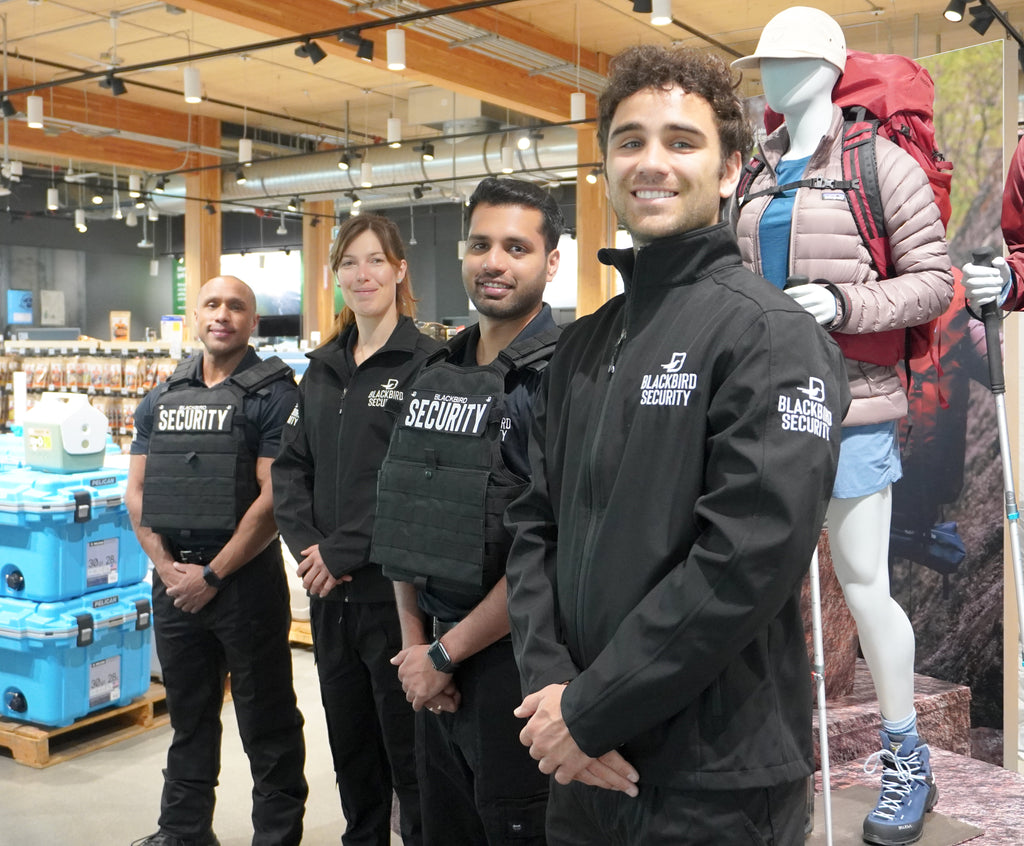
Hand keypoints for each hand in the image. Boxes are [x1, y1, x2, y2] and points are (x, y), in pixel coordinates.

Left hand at [164, 562, 216, 613]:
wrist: (212, 577)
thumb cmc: (201, 572)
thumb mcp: (190, 567)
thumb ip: (180, 567)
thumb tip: (174, 564)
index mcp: (180, 588)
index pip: (169, 593)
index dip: (170, 591)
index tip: (174, 589)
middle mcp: (185, 596)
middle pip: (176, 603)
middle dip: (178, 600)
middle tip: (181, 597)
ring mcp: (192, 601)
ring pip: (184, 608)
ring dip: (185, 605)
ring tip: (187, 602)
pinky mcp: (200, 603)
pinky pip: (194, 610)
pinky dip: (193, 608)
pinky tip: (195, 604)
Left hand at [297, 544, 348, 597]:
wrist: (345, 548)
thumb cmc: (333, 547)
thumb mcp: (320, 546)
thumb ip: (310, 550)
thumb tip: (302, 553)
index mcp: (314, 557)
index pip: (302, 566)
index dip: (299, 572)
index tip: (299, 575)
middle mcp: (318, 564)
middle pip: (307, 578)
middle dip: (306, 585)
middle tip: (306, 586)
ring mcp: (326, 570)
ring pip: (316, 584)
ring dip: (313, 589)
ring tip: (313, 591)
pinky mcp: (333, 575)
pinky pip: (327, 586)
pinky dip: (324, 592)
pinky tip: (322, 594)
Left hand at [390, 644, 459, 711]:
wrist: (441, 658)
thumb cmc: (428, 653)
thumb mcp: (412, 650)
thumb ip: (401, 656)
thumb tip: (392, 661)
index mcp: (402, 670)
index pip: (403, 679)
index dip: (410, 679)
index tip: (416, 678)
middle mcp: (406, 680)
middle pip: (406, 688)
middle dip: (412, 687)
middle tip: (421, 685)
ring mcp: (413, 688)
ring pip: (410, 697)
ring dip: (414, 696)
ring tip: (422, 694)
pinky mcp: (421, 695)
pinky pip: (416, 705)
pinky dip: (418, 705)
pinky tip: (420, 704)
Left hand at [515, 684, 638, 795]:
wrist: (593, 712)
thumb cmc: (570, 701)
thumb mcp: (547, 694)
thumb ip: (529, 703)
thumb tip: (517, 713)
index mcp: (533, 728)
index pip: (525, 739)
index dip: (534, 735)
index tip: (544, 732)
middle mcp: (541, 745)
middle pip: (535, 753)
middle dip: (543, 749)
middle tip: (556, 741)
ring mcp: (555, 757)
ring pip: (545, 767)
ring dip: (552, 762)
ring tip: (563, 754)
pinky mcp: (570, 766)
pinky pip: (561, 778)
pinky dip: (565, 774)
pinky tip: (570, 765)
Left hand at [785, 283, 837, 324]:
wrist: (835, 303)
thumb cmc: (816, 296)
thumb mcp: (810, 289)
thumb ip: (798, 291)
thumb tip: (781, 295)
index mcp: (814, 288)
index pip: (796, 291)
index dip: (785, 295)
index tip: (778, 298)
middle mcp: (819, 297)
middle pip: (800, 302)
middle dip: (789, 306)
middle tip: (780, 309)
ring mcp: (823, 308)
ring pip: (806, 313)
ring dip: (796, 315)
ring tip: (787, 317)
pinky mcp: (825, 317)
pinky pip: (812, 321)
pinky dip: (804, 322)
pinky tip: (797, 322)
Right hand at [962, 256, 1010, 309]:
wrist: (999, 285)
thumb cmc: (997, 274)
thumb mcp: (1000, 266)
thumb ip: (1000, 261)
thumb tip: (995, 262)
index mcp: (968, 270)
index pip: (968, 271)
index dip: (983, 272)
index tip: (996, 272)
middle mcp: (965, 281)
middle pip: (971, 282)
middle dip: (988, 282)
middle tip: (1000, 281)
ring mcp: (968, 292)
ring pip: (973, 292)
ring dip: (989, 290)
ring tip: (999, 288)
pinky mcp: (972, 302)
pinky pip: (975, 302)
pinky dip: (986, 299)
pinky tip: (994, 295)